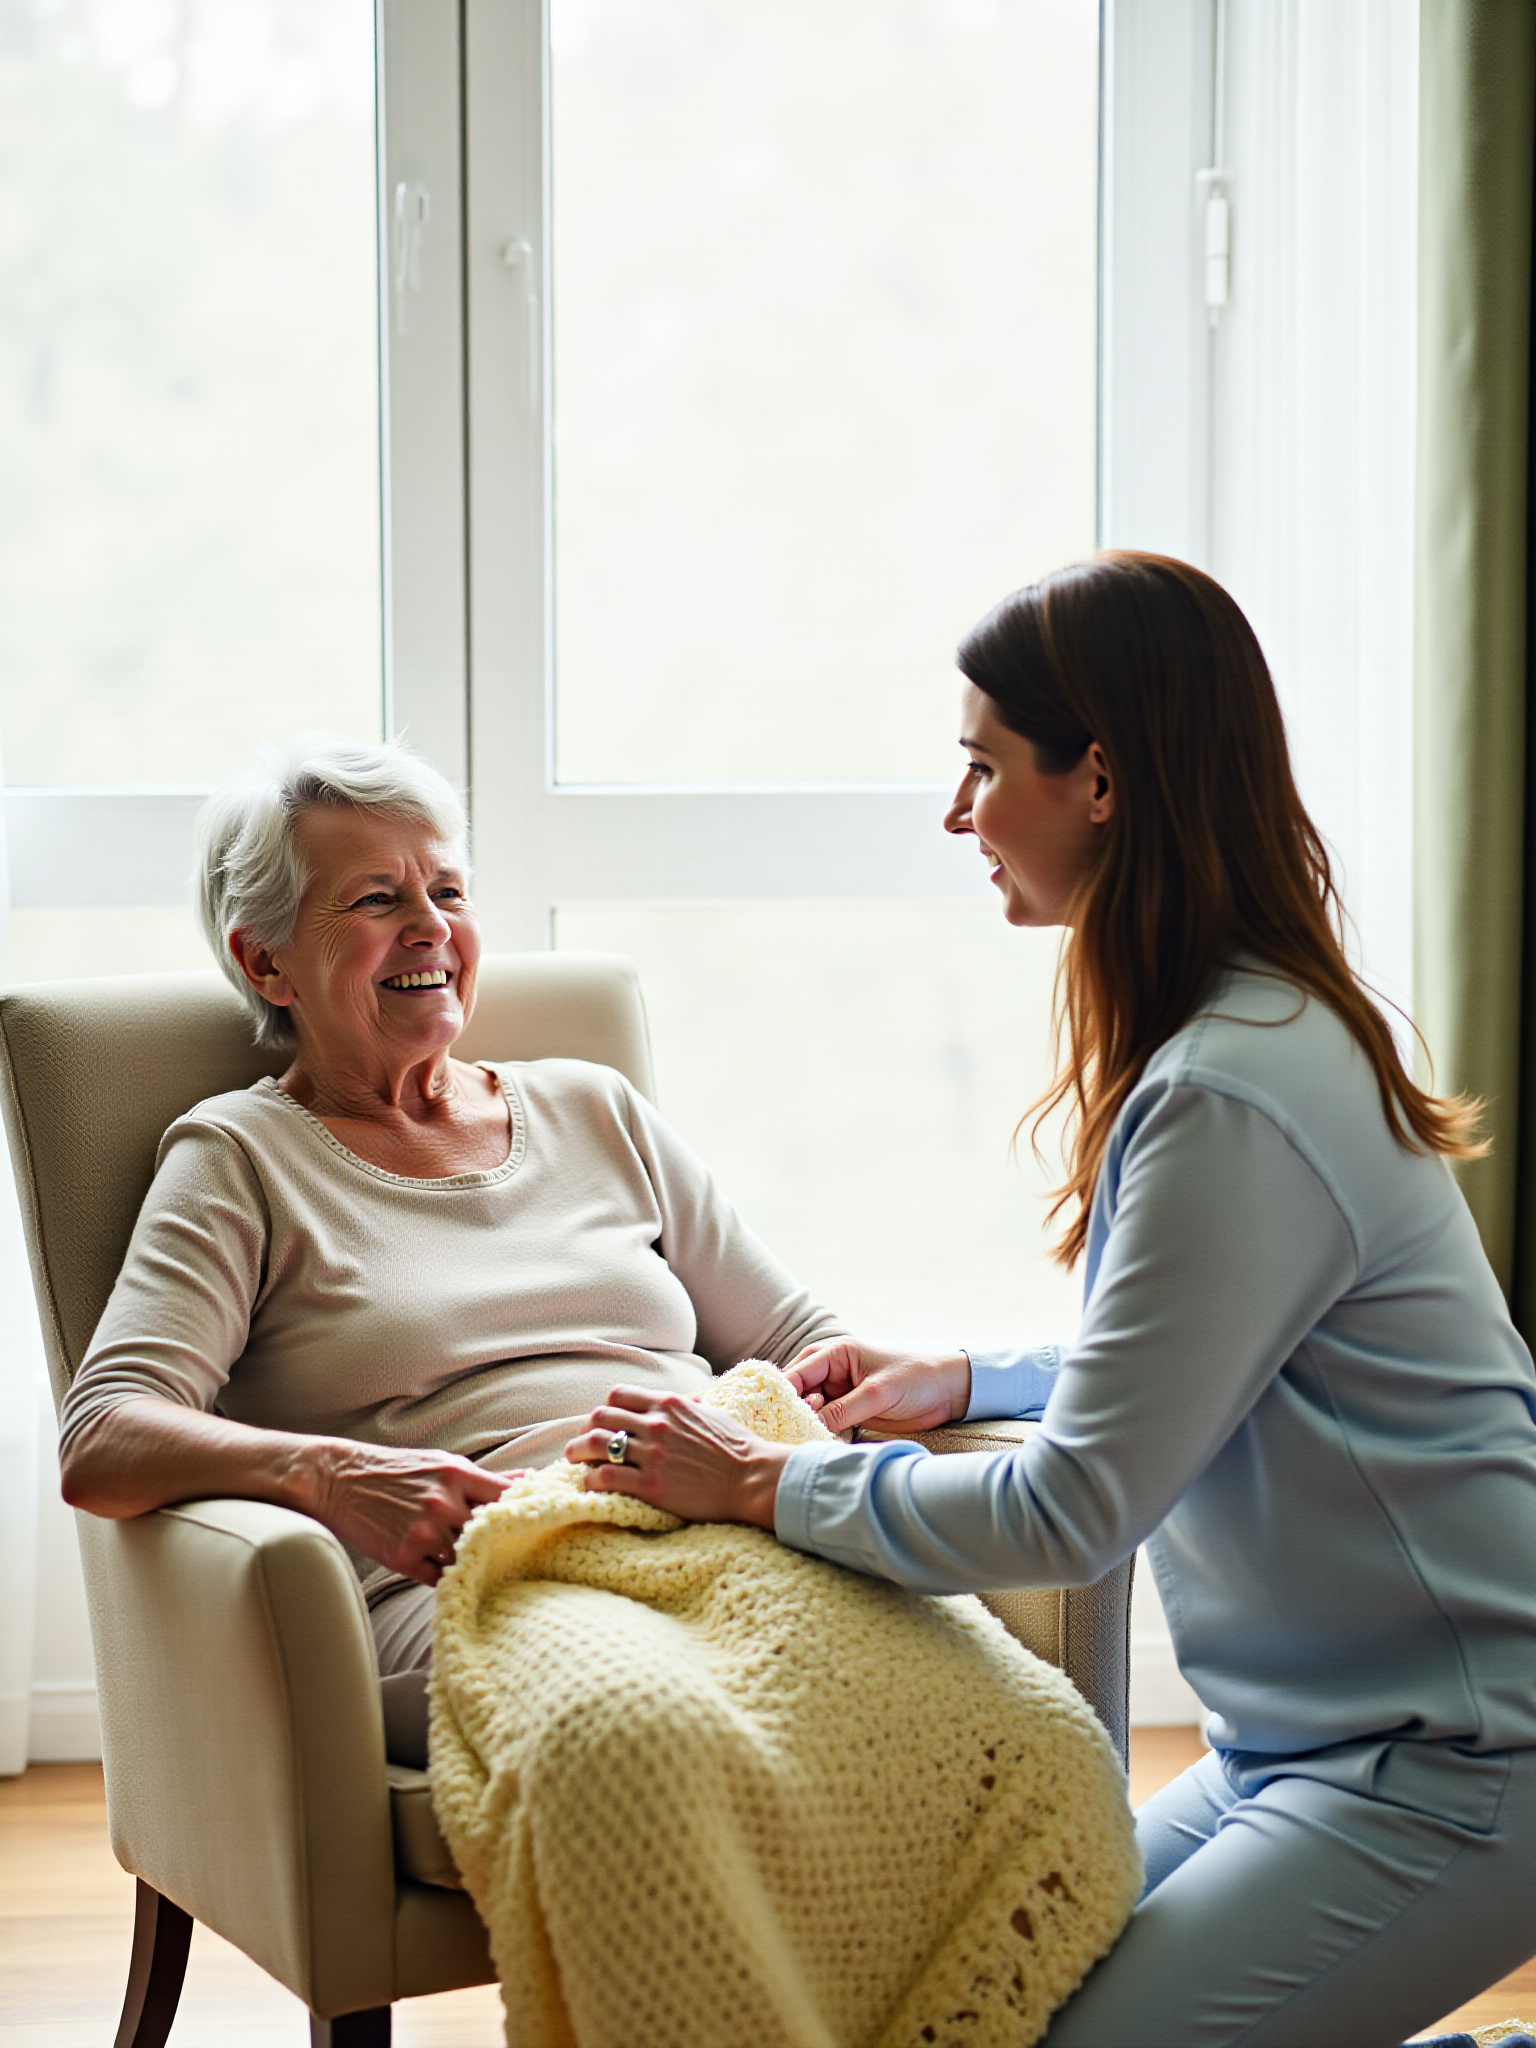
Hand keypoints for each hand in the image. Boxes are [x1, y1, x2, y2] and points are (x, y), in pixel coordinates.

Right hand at [304, 1439, 514, 1585]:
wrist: (338, 1480)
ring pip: (466, 1557)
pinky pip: (439, 1577)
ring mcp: (423, 1533)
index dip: (521, 1511)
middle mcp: (443, 1503)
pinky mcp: (402, 1558)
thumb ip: (482, 1478)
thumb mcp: (441, 1463)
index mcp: (456, 1475)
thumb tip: (526, 1480)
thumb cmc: (395, 1470)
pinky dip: (445, 1575)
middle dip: (498, 1540)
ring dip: (470, 1560)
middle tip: (509, 1550)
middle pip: (490, 1532)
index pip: (507, 1498)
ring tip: (473, 1561)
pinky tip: (447, 1570)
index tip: (529, 1522)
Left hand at [564, 1388, 791, 1529]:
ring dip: (578, 1451)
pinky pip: (606, 1476)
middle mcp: (656, 1424)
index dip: (605, 1409)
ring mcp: (653, 1454)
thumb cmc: (738, 1448)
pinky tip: (592, 1484)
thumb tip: (685, 1402)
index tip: (602, 1422)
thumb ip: (689, 1407)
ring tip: (573, 1460)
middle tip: (581, 1442)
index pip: (619, 1395)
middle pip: (601, 1416)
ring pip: (596, 1444)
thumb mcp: (712, 1414)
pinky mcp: (651, 1485)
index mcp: (670, 1404)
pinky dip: (592, 1479)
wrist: (752, 1478)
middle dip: (586, 1429)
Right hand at [784, 1339, 970, 1436]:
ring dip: (805, 1426)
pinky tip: (815, 1447)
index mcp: (835, 1354)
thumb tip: (810, 1425)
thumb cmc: (915, 1378)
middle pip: (798, 1392)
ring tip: (798, 1444)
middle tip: (782, 1434)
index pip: (797, 1374)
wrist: (948, 1391)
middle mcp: (833, 1372)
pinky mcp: (851, 1412)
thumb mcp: (877, 1393)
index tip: (771, 1419)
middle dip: (789, 1411)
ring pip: (810, 1411)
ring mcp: (841, 1394)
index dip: (782, 1395)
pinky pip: (827, 1424)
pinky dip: (821, 1434)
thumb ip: (843, 1410)